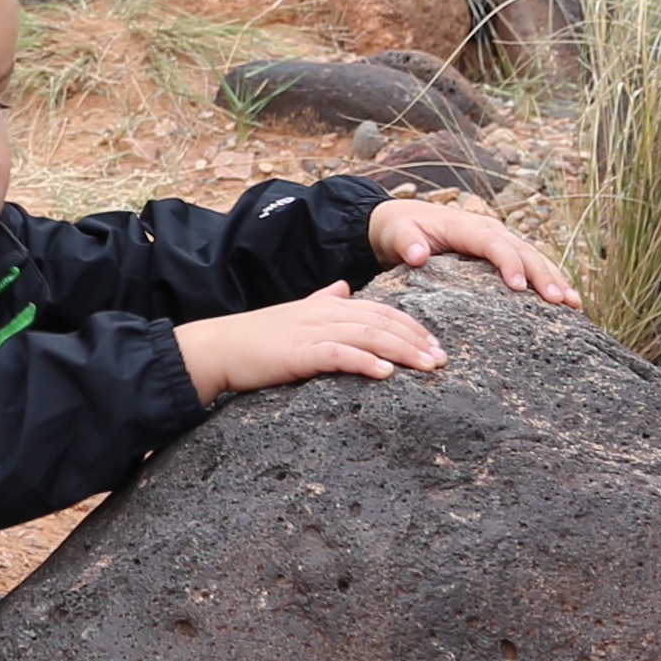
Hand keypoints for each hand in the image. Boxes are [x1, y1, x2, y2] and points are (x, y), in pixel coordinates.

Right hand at [174, 283, 450, 402]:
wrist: (217, 347)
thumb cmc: (256, 338)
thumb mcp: (294, 314)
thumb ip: (321, 300)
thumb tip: (343, 286)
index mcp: (328, 305)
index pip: (381, 310)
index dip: (412, 325)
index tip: (435, 343)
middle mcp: (325, 312)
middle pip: (382, 321)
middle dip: (417, 339)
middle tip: (443, 359)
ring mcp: (312, 331)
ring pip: (369, 336)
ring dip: (403, 351)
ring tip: (428, 367)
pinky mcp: (299, 352)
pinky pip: (338, 355)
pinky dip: (364, 362)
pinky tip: (385, 374)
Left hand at [369, 195, 586, 309]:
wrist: (402, 222)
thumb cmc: (399, 229)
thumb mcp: (395, 233)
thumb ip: (405, 242)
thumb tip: (417, 255)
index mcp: (466, 226)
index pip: (493, 244)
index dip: (509, 263)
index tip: (520, 287)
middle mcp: (489, 229)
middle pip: (524, 250)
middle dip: (544, 275)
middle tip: (562, 301)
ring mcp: (499, 240)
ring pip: (534, 256)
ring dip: (556, 278)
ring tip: (576, 304)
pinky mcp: (503, 252)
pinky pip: (531, 264)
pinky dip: (550, 279)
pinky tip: (568, 302)